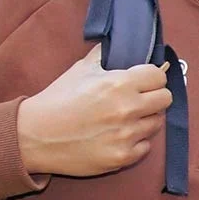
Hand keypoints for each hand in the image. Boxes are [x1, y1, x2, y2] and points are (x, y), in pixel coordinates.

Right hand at [16, 45, 174, 177]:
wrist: (32, 137)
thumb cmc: (56, 101)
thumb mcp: (80, 70)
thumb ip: (104, 56)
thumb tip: (119, 42)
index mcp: (119, 84)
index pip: (159, 76)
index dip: (152, 78)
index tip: (144, 82)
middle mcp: (127, 109)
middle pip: (166, 99)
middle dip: (154, 97)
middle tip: (139, 100)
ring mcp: (126, 135)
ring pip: (156, 123)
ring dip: (144, 120)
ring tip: (124, 119)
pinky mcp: (122, 157)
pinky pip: (145, 147)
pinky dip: (135, 142)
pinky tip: (117, 137)